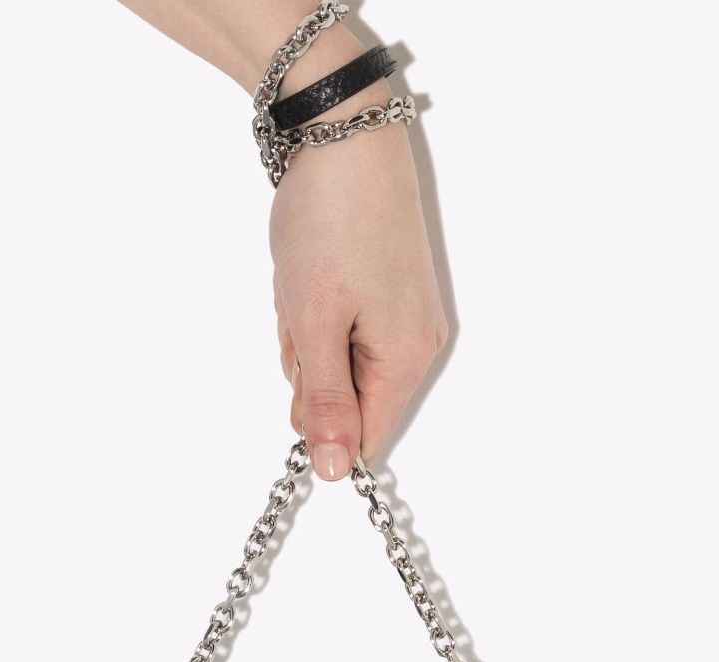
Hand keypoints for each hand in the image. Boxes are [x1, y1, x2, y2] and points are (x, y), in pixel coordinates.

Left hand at [271, 106, 447, 480]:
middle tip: (301, 312)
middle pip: (348, 399)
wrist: (344, 131)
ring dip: (307, 335)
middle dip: (309, 368)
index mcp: (405, 359)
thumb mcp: (314, 323)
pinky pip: (342, 328)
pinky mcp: (388, 291)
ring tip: (307, 283)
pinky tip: (312, 273)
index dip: (321, 422)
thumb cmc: (332, 222)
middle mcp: (417, 343)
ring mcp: (404, 315)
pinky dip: (316, 311)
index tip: (301, 368)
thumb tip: (335, 473)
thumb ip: (325, 402)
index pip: (364, 438)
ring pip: (338, 361)